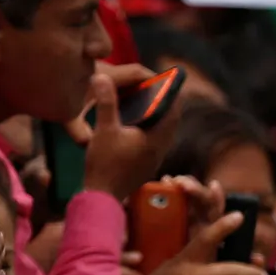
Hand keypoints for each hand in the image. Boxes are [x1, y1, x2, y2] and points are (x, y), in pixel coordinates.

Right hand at [78, 65, 176, 202]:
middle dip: (165, 104)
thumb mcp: (104, 130)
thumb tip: (101, 76)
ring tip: (146, 105)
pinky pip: (156, 143)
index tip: (165, 79)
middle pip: (171, 121)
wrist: (102, 199)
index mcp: (156, 139)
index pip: (173, 110)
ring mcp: (154, 160)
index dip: (171, 93)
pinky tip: (137, 127)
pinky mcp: (146, 167)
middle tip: (155, 89)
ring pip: (164, 133)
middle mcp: (160, 150)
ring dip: (158, 118)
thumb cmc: (104, 164)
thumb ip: (107, 102)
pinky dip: (151, 130)